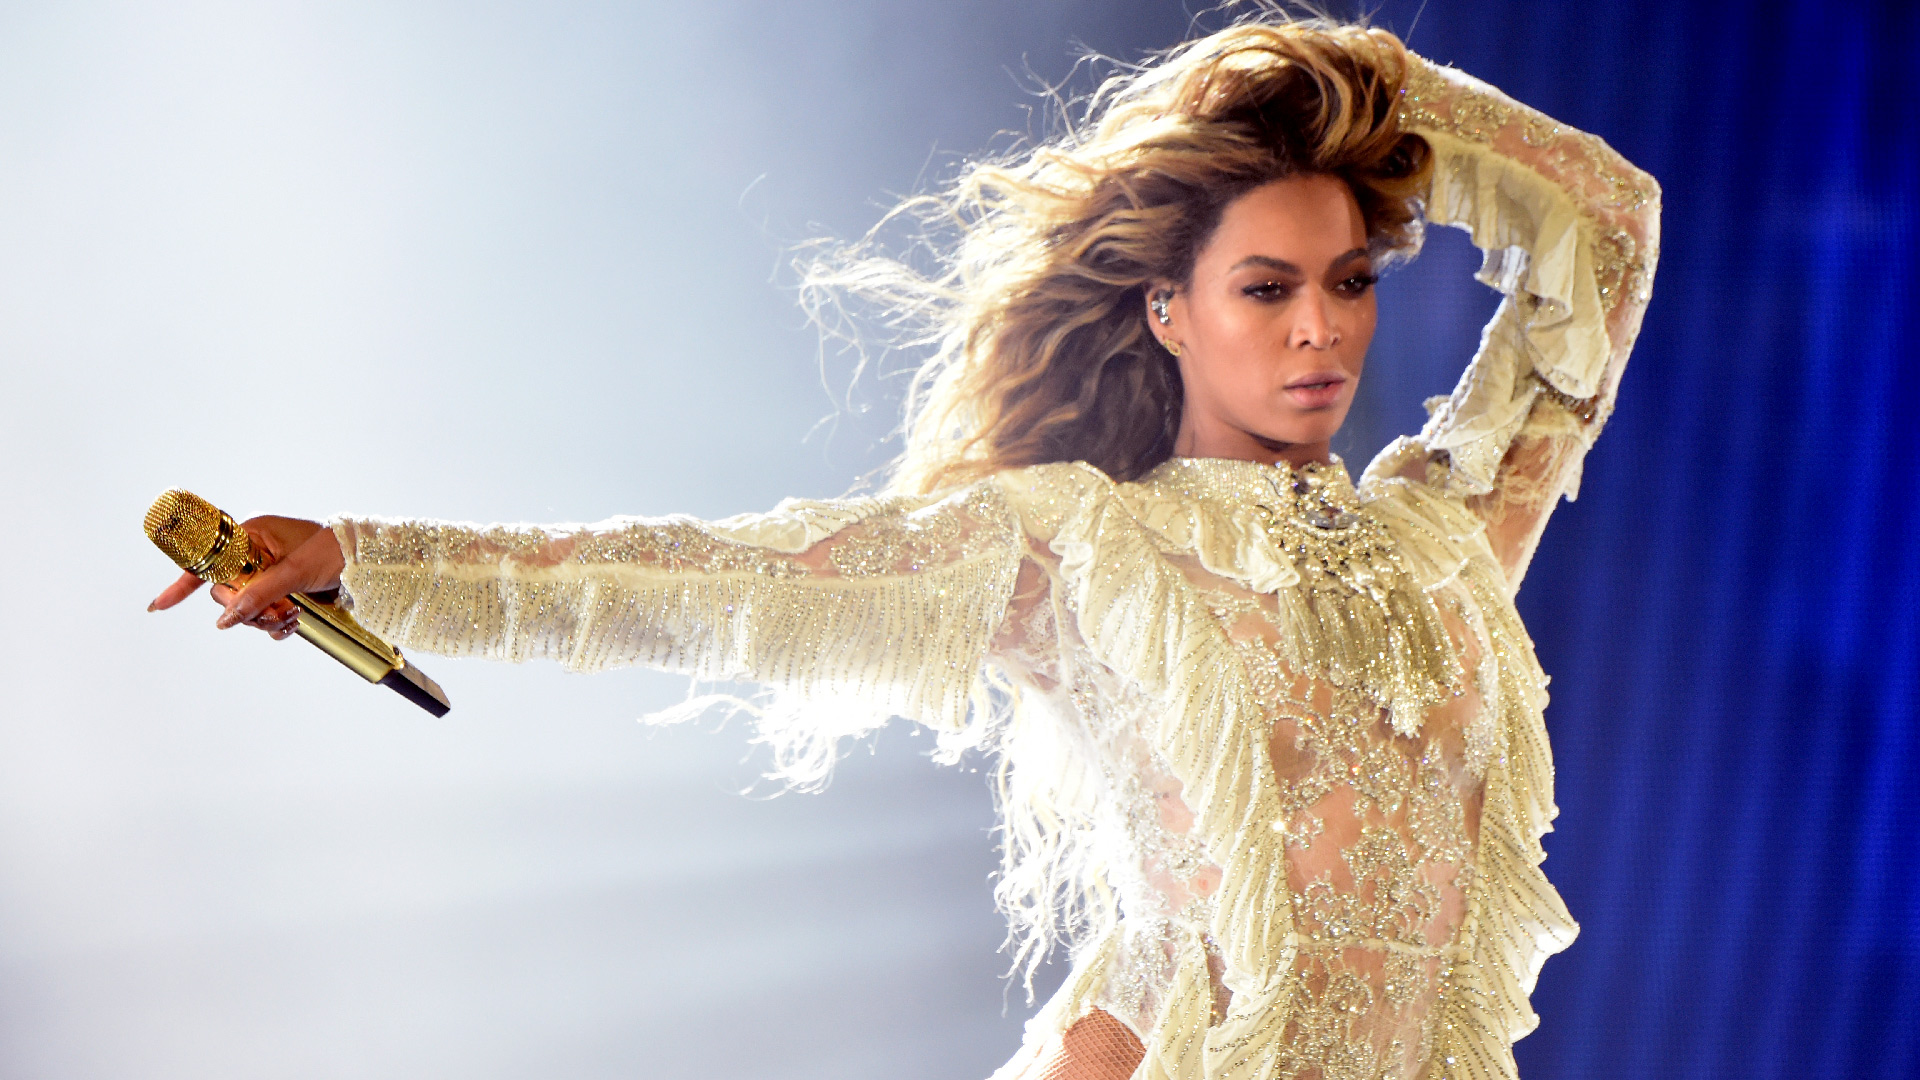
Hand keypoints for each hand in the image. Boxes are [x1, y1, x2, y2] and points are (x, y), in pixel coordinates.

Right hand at [148, 516, 346, 639]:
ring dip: (264, 620)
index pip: (207, 559)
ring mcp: (269, 574)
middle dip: (246, 609)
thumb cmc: (335, 551)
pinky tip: (293, 624)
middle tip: (275, 614)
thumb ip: (257, 595)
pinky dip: (276, 624)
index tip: (159, 606)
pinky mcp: (283, 592)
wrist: (370, 563)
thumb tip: (225, 619)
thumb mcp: (293, 573)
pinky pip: (265, 614)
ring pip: (246, 607)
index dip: (183, 583)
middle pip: (227, 592)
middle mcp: (256, 554)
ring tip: (291, 618)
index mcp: (252, 536)